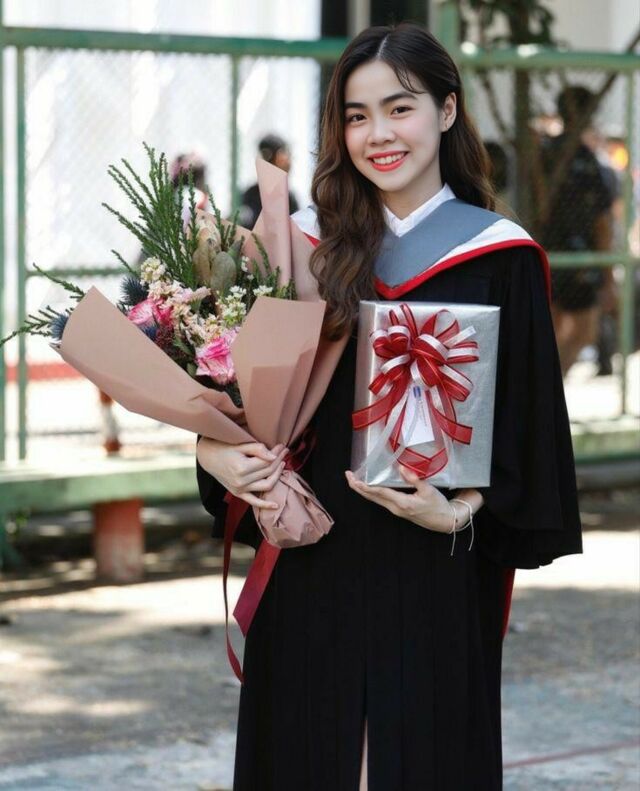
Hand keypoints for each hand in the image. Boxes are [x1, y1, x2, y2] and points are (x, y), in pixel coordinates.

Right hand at [197, 438, 288, 508]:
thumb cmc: (224, 447)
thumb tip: (274, 457)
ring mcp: (240, 489)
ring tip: (282, 465)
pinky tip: (276, 506)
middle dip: (279, 461)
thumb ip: (258, 449)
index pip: (267, 462)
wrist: (207, 457)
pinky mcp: (238, 494)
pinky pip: (254, 502)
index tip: (282, 446)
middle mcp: (241, 481)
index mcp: (242, 468)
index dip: (277, 454)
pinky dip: (265, 505)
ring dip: (277, 476)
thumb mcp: (240, 445)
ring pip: (266, 485)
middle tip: (284, 451)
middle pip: (268, 472)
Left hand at [345, 466, 460, 532]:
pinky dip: (372, 493)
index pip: (379, 492)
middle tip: (348, 476)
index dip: (365, 485)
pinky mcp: (398, 509)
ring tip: (354, 480)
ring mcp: (396, 510)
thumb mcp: (429, 490)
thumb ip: (414, 479)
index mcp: (402, 503)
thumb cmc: (438, 505)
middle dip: (358, 487)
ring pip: (375, 499)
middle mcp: (396, 508)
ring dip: (364, 490)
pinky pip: (381, 500)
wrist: (445, 521)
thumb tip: (401, 468)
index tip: (354, 479)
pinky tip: (369, 487)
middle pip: (372, 497)